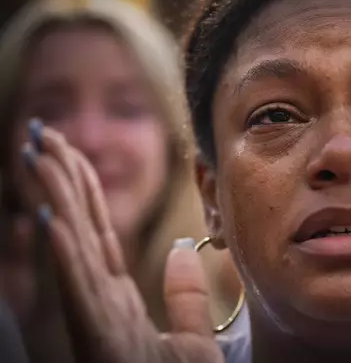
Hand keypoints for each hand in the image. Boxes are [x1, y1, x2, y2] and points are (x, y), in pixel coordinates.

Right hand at [22, 120, 222, 362]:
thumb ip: (186, 294)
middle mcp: (99, 304)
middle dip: (58, 181)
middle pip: (77, 230)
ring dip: (51, 204)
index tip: (68, 148)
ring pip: (68, 252)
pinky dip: (61, 257)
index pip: (97, 231)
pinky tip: (47, 220)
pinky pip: (76, 295)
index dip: (82, 189)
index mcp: (118, 298)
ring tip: (36, 157)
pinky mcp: (98, 345)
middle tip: (40, 133)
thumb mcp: (190, 338)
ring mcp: (93, 323)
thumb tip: (186, 248)